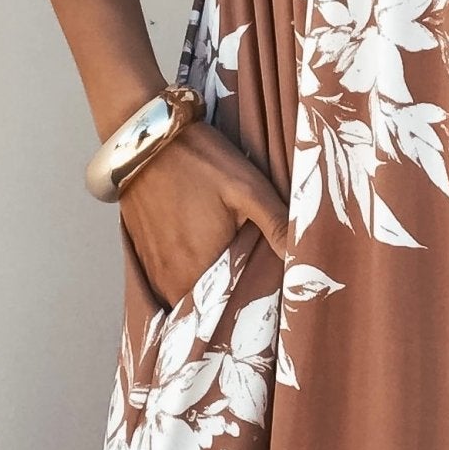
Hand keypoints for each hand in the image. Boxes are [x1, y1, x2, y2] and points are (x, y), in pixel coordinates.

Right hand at [119, 119, 288, 309]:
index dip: (247, 311)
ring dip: (204, 294)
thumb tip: (306, 262)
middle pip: (204, 309)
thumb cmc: (200, 161)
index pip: (227, 311)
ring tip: (228, 280)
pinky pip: (166, 283)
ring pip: (184, 297)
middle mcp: (171, 277)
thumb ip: (277, 225)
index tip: (265, 306)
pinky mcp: (142, 255)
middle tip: (250, 293)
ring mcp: (153, 268)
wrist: (145, 138)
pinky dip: (184, 280)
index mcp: (198, 267)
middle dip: (227, 306)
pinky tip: (201, 265)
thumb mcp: (248, 188)